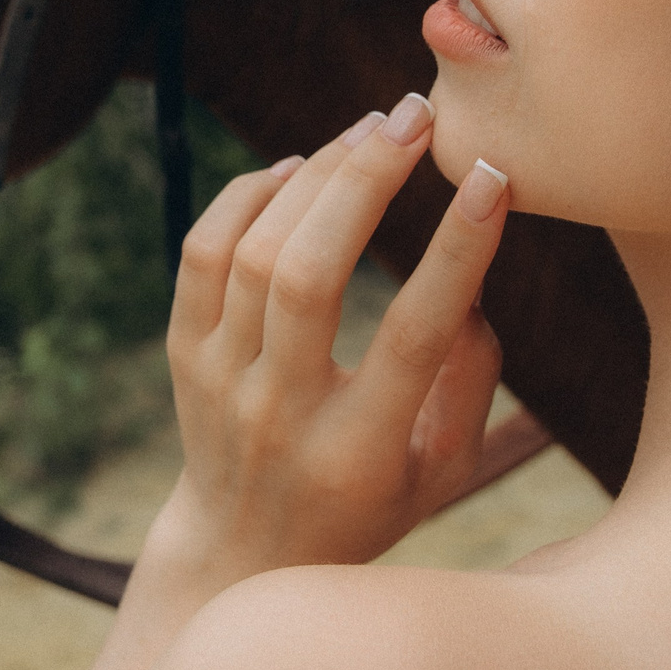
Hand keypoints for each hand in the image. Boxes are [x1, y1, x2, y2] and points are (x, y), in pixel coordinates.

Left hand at [143, 92, 506, 603]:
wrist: (239, 552)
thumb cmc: (367, 506)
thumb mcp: (443, 472)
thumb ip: (470, 379)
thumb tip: (473, 277)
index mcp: (358, 453)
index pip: (411, 336)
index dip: (456, 252)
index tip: (489, 176)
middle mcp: (279, 413)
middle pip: (309, 275)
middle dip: (364, 181)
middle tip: (415, 116)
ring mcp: (217, 380)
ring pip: (252, 253)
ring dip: (313, 176)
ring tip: (367, 131)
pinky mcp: (181, 353)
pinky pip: (202, 253)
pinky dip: (244, 197)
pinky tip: (295, 168)